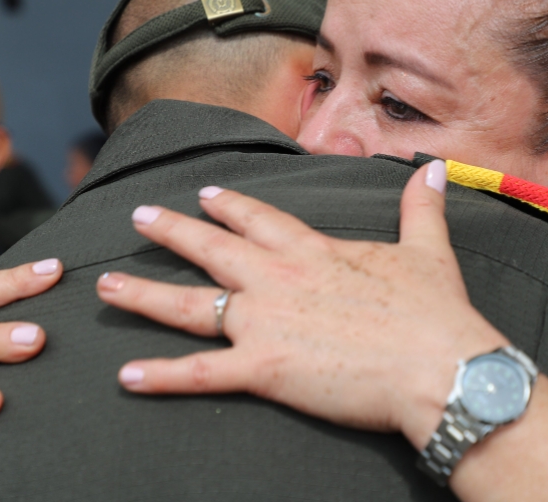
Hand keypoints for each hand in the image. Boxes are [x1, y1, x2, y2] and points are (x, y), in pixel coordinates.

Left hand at [97, 161, 507, 448]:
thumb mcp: (427, 250)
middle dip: (172, 231)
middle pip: (211, 249)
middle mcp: (278, 278)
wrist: (439, 365)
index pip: (259, 219)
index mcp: (313, 251)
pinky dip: (162, 376)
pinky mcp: (264, 368)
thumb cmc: (433, 311)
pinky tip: (127, 376)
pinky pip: (200, 373)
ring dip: (146, 294)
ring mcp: (265, 322)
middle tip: (138, 217)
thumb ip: (421, 209)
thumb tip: (436, 171)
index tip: (204, 194)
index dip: (229, 206)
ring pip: (191, 304)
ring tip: (108, 286)